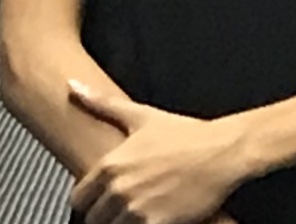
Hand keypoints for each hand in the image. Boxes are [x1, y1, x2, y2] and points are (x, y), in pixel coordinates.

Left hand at [68, 82, 244, 223]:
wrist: (221, 152)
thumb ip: (102, 103)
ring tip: (139, 212)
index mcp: (112, 164)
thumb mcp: (142, 115)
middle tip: (124, 205)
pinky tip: (153, 217)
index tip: (101, 198)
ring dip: (122, 223)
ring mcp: (137, 211)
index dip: (89, 200)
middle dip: (105, 215)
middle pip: (94, 220)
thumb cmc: (185, 134)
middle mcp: (120, 189)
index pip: (78, 199)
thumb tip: (73, 86)